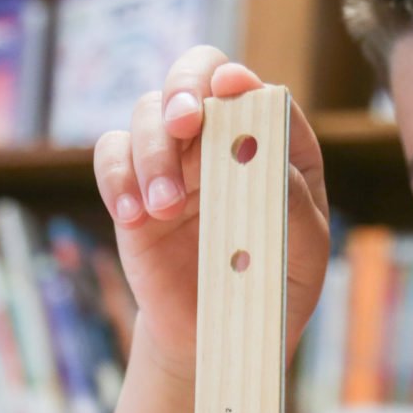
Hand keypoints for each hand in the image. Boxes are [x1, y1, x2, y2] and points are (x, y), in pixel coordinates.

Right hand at [92, 46, 332, 380]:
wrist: (216, 337)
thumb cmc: (270, 292)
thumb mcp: (301, 259)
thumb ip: (294, 209)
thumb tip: (268, 158)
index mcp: (275, 147)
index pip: (259, 95)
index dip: (241, 82)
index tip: (230, 87)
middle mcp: (222, 141)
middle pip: (196, 75)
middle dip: (186, 88)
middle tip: (185, 120)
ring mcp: (175, 162)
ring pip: (148, 113)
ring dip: (154, 152)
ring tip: (163, 208)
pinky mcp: (135, 189)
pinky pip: (111, 156)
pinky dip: (116, 177)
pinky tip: (132, 214)